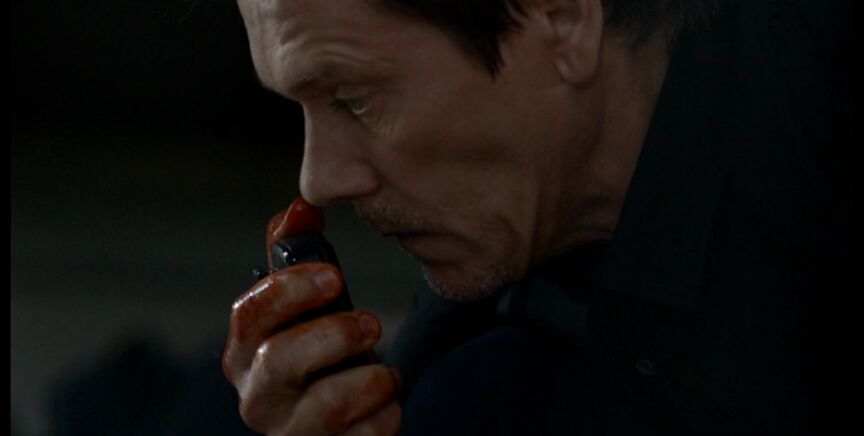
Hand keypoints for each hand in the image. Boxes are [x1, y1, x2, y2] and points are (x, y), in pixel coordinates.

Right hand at [223, 201, 402, 434]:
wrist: (335, 429)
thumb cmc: (316, 360)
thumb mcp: (302, 308)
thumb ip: (296, 254)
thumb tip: (301, 207)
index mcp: (245, 351)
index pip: (249, 313)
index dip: (290, 289)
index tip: (335, 275)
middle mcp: (257, 396)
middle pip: (280, 359)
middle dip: (335, 334)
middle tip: (372, 323)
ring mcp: (289, 432)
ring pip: (325, 406)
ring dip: (370, 379)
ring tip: (386, 371)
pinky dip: (386, 413)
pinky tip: (386, 402)